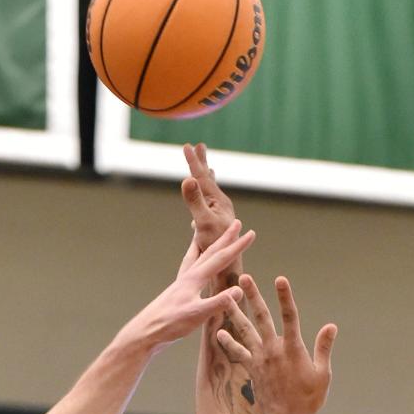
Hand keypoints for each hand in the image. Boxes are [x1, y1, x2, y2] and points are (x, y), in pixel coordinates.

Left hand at [120, 221, 253, 354]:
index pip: (221, 258)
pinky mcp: (176, 292)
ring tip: (208, 233)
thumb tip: (239, 290)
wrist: (145, 332)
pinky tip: (194, 265)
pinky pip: (189, 269)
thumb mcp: (196, 315)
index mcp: (195, 279)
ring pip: (197, 257)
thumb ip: (218, 302)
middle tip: (237, 223)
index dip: (237, 246)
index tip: (252, 233)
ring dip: (207, 245)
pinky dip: (194, 261)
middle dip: (225, 238)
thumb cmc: (169, 325)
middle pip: (210, 251)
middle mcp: (188, 276)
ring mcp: (181, 283)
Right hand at [182, 142, 238, 260]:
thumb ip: (195, 201)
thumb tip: (188, 179)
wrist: (228, 268)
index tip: (186, 145)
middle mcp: (220, 206)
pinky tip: (202, 205)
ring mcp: (219, 216)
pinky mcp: (216, 226)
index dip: (193, 162)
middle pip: (209, 180)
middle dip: (202, 163)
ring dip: (206, 180)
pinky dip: (204, 200)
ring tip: (207, 169)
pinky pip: (208, 207)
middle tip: (199, 145)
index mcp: (218, 202)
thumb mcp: (203, 222)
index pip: (202, 177)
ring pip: (210, 193)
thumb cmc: (217, 247)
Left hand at [216, 273, 335, 413]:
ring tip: (225, 297)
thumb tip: (331, 326)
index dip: (285, 296)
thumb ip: (324, 348)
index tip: (280, 278)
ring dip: (235, 313)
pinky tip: (219, 332)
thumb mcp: (323, 374)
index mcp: (293, 348)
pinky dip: (229, 342)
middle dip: (253, 296)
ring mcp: (260, 359)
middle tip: (243, 277)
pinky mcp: (252, 370)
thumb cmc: (308, 400)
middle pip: (262, 317)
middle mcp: (274, 350)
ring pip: (245, 331)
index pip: (289, 316)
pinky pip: (238, 353)